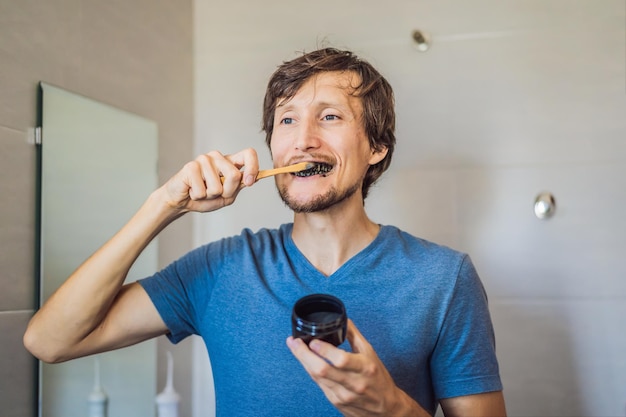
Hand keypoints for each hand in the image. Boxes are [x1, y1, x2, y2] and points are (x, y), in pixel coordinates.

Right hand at [161, 148, 258, 213]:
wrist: (183, 201)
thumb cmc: (205, 197)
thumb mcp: (227, 196)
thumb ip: (239, 186)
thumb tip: (255, 178)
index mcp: (229, 162)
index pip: (248, 154)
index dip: (253, 167)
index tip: (249, 182)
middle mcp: (217, 157)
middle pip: (234, 175)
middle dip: (227, 192)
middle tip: (215, 193)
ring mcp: (204, 160)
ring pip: (217, 187)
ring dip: (210, 196)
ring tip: (202, 191)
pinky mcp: (191, 166)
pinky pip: (202, 191)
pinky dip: (198, 196)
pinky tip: (192, 190)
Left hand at [286, 319, 425, 416]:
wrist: (386, 409)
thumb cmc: (379, 379)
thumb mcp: (371, 354)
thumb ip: (355, 336)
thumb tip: (342, 320)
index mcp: (365, 368)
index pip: (341, 359)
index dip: (324, 350)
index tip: (313, 340)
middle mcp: (353, 383)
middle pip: (322, 370)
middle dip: (304, 355)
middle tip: (294, 342)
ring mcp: (343, 395)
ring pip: (317, 378)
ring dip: (303, 361)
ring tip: (295, 348)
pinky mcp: (336, 402)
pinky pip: (319, 384)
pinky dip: (311, 371)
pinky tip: (307, 362)